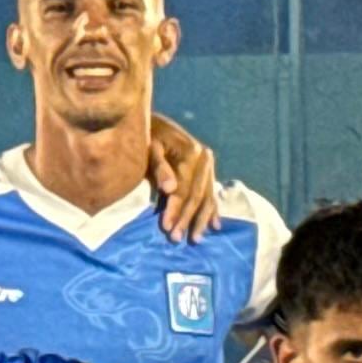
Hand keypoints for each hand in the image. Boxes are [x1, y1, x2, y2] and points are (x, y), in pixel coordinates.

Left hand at [142, 115, 221, 239]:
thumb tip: (170, 190)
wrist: (154, 122)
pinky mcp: (207, 170)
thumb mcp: (149, 148)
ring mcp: (208, 165)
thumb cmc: (146, 135)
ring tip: (195, 239)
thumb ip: (159, 168)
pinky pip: (211, 193)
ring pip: (207, 197)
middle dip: (187, 219)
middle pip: (197, 195)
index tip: (166, 227)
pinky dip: (212, 210)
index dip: (176, 209)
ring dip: (201, 220)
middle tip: (176, 238)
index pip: (184, 188)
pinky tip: (215, 226)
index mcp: (192, 153)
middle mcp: (205, 159)